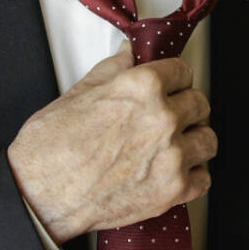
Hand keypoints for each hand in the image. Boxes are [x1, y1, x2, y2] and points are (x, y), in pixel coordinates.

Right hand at [7, 45, 216, 243]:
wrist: (41, 194)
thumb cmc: (52, 146)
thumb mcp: (80, 92)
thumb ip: (113, 70)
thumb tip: (128, 54)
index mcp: (143, 86)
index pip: (182, 72)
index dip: (174, 79)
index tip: (170, 87)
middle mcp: (163, 117)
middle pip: (199, 104)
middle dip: (185, 108)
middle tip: (170, 117)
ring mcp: (172, 155)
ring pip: (207, 140)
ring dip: (193, 141)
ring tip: (175, 146)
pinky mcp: (172, 191)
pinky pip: (203, 179)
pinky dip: (191, 176)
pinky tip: (173, 172)